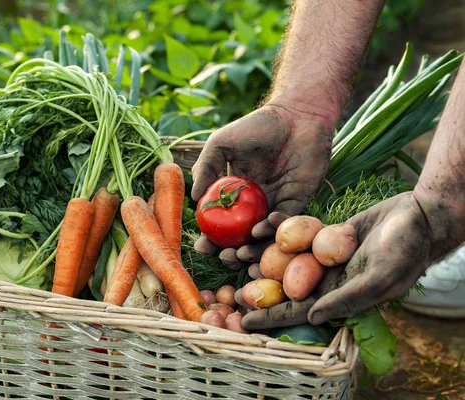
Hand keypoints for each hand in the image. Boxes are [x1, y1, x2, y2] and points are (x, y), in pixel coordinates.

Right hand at [191, 103, 333, 267]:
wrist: (296, 116)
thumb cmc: (256, 127)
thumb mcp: (221, 144)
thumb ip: (205, 168)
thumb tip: (193, 199)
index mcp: (233, 194)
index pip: (219, 224)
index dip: (210, 239)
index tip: (203, 247)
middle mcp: (253, 205)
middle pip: (240, 238)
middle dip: (231, 253)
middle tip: (225, 257)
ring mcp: (275, 205)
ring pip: (263, 238)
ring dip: (253, 249)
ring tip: (243, 252)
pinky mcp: (298, 203)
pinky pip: (286, 224)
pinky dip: (276, 229)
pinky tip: (265, 225)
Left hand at [242, 192, 439, 330]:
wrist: (418, 216)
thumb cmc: (406, 249)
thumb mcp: (381, 276)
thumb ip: (348, 297)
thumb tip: (313, 317)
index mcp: (339, 295)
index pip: (299, 311)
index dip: (271, 316)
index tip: (243, 319)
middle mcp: (327, 278)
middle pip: (284, 284)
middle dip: (256, 283)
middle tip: (228, 278)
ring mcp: (324, 255)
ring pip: (286, 258)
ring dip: (262, 254)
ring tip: (236, 250)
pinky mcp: (324, 234)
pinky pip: (297, 234)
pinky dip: (280, 229)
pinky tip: (262, 223)